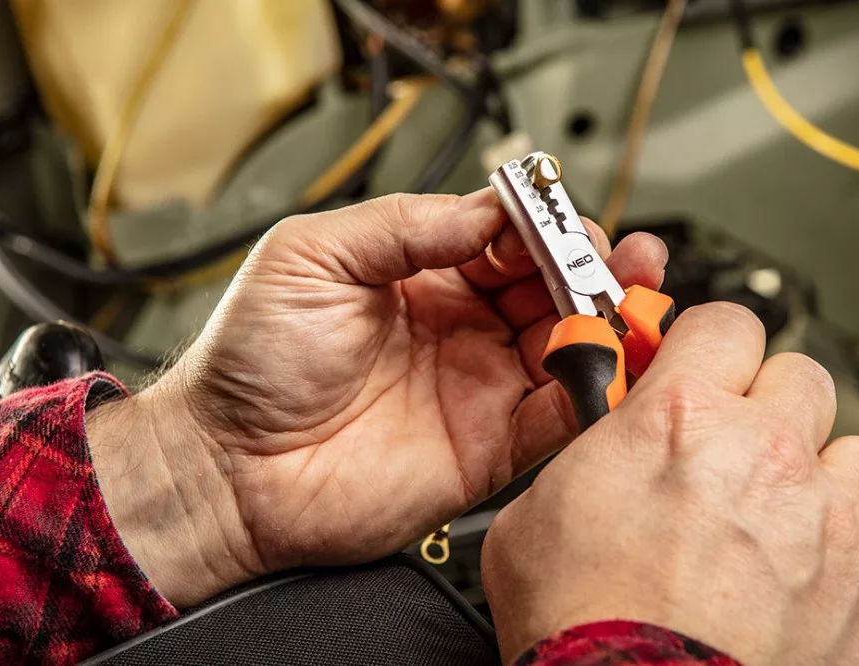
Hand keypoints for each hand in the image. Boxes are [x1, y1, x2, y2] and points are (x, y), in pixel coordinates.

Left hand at [86, 190, 667, 605]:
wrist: (229, 466)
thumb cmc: (253, 362)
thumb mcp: (313, 256)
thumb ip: (404, 225)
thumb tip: (487, 210)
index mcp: (422, 276)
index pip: (506, 238)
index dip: (540, 227)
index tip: (559, 223)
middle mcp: (461, 328)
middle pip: (552, 287)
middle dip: (592, 266)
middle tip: (613, 259)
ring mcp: (479, 386)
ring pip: (568, 344)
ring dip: (607, 320)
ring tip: (628, 299)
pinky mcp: (490, 447)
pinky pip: (557, 416)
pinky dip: (593, 391)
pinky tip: (605, 364)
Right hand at [481, 303, 858, 664]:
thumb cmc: (582, 628)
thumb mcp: (537, 511)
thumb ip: (587, 453)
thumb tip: (597, 444)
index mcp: (681, 420)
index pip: (726, 323)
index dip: (709, 343)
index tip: (697, 364)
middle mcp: (766, 455)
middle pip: (801, 377)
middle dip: (766, 403)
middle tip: (732, 444)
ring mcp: (827, 521)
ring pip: (855, 453)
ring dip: (818, 473)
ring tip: (774, 514)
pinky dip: (850, 545)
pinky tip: (804, 570)